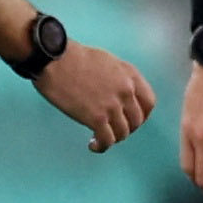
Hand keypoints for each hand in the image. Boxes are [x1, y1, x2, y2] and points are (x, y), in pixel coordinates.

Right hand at [39, 44, 157, 153]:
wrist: (54, 60)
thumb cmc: (74, 57)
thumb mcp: (108, 61)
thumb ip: (119, 77)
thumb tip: (118, 94)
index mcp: (131, 75)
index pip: (149, 102)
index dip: (142, 114)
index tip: (132, 119)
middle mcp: (126, 92)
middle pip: (136, 120)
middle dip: (127, 128)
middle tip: (114, 129)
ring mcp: (113, 106)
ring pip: (123, 132)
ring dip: (113, 138)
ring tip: (101, 137)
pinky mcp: (96, 118)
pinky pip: (107, 140)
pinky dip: (102, 146)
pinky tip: (93, 145)